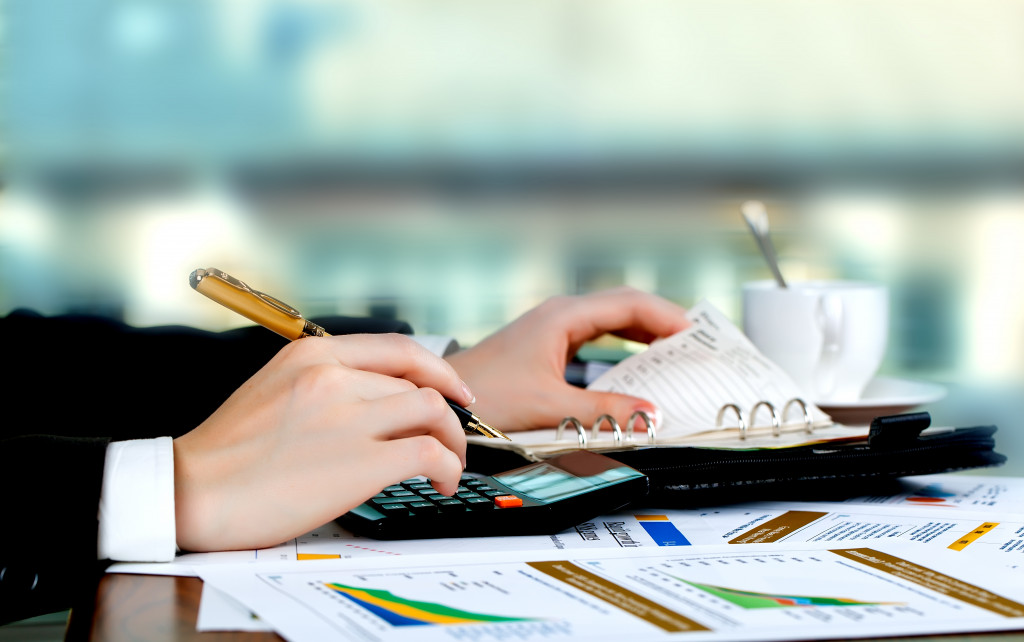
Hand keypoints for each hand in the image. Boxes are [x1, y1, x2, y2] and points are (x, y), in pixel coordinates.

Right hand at [172, 334, 473, 551]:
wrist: (191, 493)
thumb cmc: (228, 454)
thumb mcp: (275, 390)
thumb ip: (325, 383)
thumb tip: (376, 398)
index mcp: (313, 355)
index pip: (398, 349)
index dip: (438, 369)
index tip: (455, 390)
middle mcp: (334, 377)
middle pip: (421, 383)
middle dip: (449, 413)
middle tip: (453, 437)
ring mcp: (348, 417)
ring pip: (433, 412)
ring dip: (453, 441)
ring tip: (448, 465)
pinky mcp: (360, 461)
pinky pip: (428, 452)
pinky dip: (448, 467)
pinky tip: (440, 482)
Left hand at [446, 287, 689, 432]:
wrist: (444, 399)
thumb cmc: (488, 395)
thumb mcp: (553, 407)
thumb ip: (605, 410)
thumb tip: (649, 415)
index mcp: (565, 317)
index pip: (630, 304)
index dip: (667, 317)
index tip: (696, 334)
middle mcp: (561, 315)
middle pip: (624, 307)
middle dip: (661, 322)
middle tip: (695, 343)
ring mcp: (553, 328)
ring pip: (610, 321)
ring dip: (642, 334)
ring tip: (674, 352)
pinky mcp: (546, 344)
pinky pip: (595, 336)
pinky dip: (621, 346)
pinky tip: (635, 363)